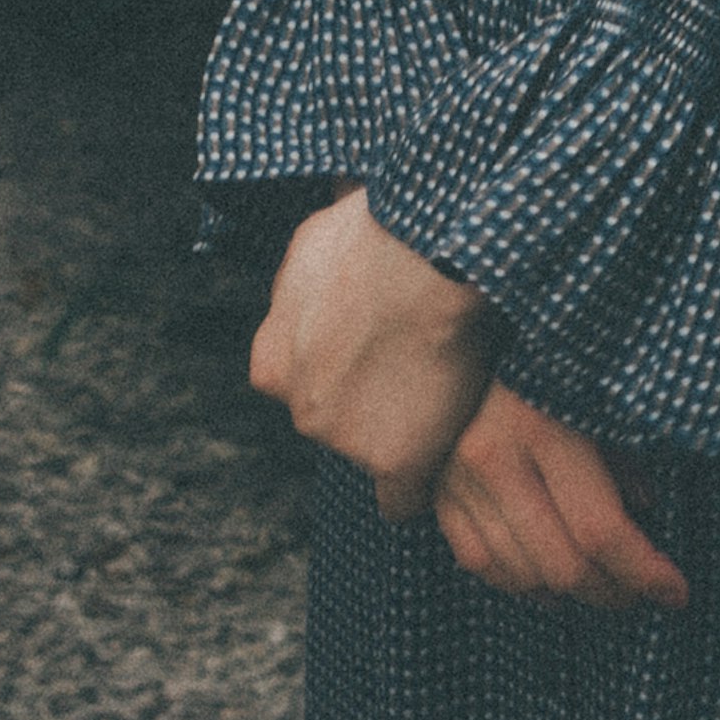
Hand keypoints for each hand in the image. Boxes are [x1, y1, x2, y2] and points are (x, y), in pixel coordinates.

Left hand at [246, 186, 489, 521]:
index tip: (376, 352)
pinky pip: (401, 500)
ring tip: (447, 381)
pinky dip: (419, 487)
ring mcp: (343, 439)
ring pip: (371, 450)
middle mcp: (299, 407)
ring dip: (404, 428)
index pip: (299, 385)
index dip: (343, 367)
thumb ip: (311, 267)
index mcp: (272, 360)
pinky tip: (439, 468)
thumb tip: (319, 218)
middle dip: (369, 397)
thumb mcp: (318, 238)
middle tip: (417, 359)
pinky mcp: (392, 463)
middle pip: (335, 420)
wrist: (427, 256)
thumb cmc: (379, 229)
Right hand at [436, 375, 691, 610]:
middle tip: (643, 594)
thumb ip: (624, 459)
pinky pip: (479, 563)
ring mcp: (457, 479)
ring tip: (605, 588)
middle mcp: (494, 457)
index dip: (644, 572)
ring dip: (571, 595)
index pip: (599, 530)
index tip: (677, 593)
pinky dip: (520, 586)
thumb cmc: (559, 361)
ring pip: (520, 574)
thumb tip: (645, 516)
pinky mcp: (437, 491)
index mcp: (544, 427)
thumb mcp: (601, 398)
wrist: (478, 324)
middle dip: (613, 591)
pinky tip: (552, 585)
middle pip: (561, 565)